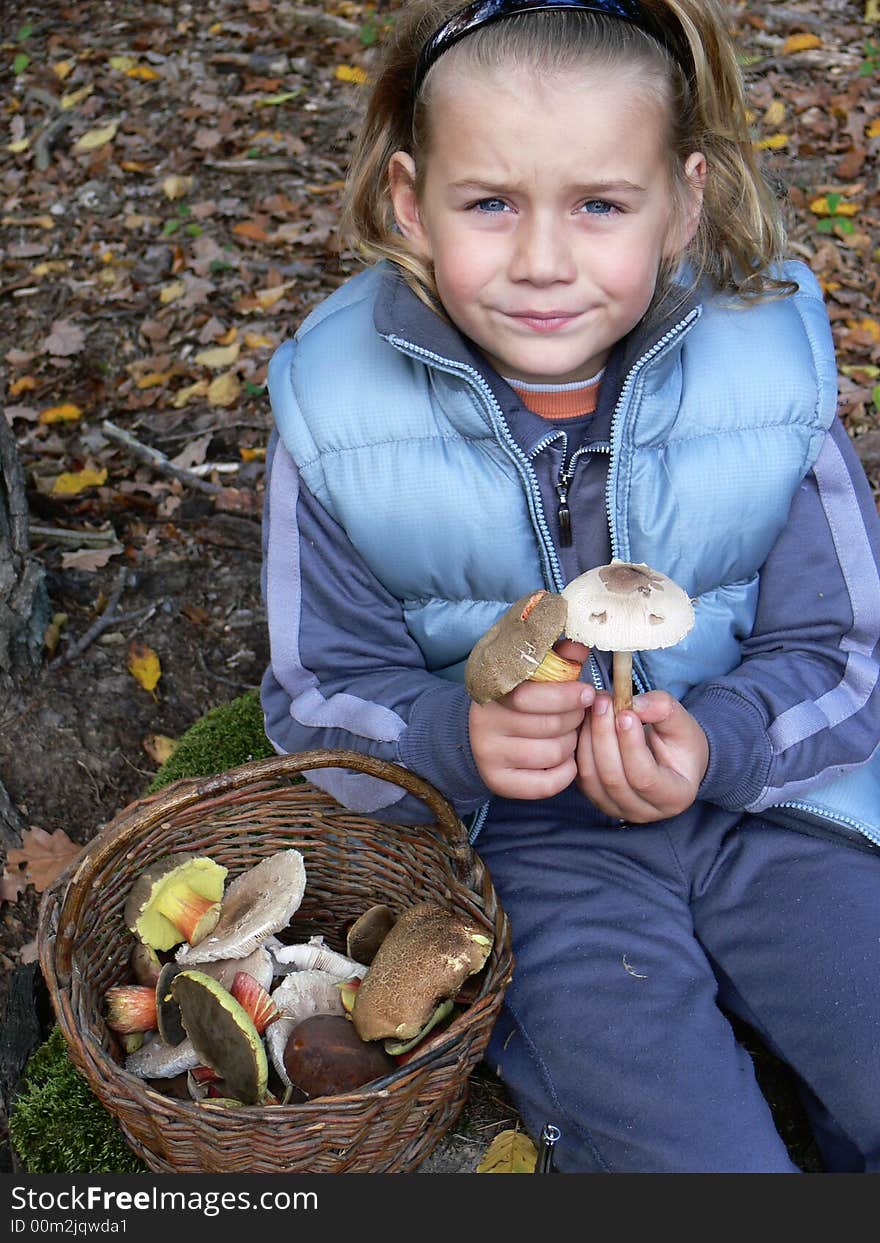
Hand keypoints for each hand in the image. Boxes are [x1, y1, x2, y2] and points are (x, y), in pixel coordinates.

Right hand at [469, 640, 590, 799]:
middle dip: (574, 720)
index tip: (588, 693)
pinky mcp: (498, 782)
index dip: (566, 695)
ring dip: (571, 745)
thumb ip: (556, 658)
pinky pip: (546, 784)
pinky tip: (566, 760)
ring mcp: (489, 756)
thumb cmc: (514, 699)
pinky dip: (565, 773)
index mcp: (492, 692)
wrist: (475, 733)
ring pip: (552, 754)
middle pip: (549, 726)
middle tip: (578, 715)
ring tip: (569, 735)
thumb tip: (583, 643)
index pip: (531, 696)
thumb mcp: (529, 674)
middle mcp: (484, 725)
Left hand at [575, 689, 708, 821]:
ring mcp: (616, 808)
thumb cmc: (679, 742)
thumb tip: (634, 704)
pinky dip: (580, 745)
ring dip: (589, 737)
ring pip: (592, 777)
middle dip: (604, 735)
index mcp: (674, 796)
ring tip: (594, 706)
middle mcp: (644, 811)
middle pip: (613, 778)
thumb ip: (663, 710)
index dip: (631, 745)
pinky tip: (585, 721)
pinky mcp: (596, 797)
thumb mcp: (681, 723)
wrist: (671, 758)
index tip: (625, 713)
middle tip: (602, 701)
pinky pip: (580, 774)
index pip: (645, 778)